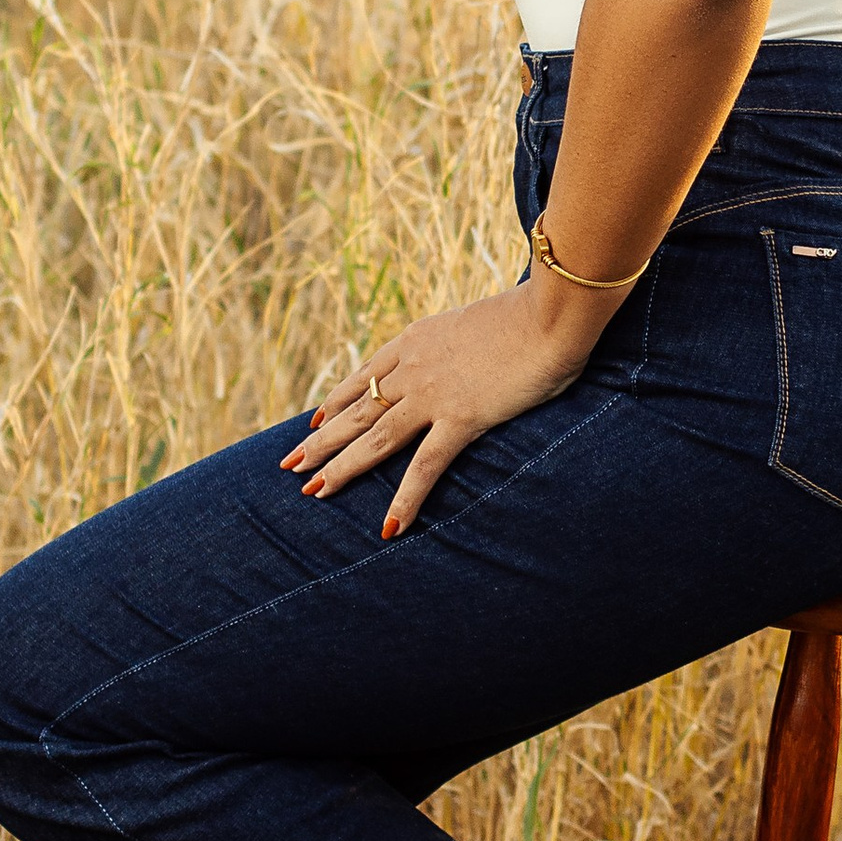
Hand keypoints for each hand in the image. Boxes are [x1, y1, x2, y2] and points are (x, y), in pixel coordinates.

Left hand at [281, 285, 594, 536]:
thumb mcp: (480, 322)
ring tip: (312, 490)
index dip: (335, 401)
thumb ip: (462, 342)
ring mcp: (433, 394)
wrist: (551, 313)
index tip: (313, 420)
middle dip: (320, 439)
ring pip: (375, 438)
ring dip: (341, 467)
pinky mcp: (461, 418)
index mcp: (416, 339)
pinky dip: (405, 500)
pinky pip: (426, 467)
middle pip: (356, 409)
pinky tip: (388, 527)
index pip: (364, 374)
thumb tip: (467, 351)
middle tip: (290, 463)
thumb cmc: (531, 315)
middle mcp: (414, 366)